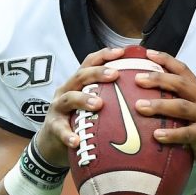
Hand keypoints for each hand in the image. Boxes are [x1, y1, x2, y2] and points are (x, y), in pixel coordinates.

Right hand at [33, 47, 124, 165]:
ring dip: (84, 99)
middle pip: (81, 76)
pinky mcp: (53, 126)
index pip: (90, 62)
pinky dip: (68, 135)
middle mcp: (66, 90)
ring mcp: (58, 107)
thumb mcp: (91, 105)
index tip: (122, 52)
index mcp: (78, 83)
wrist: (52, 142)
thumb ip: (110, 97)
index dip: (104, 55)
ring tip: (98, 104)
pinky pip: (60, 130)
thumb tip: (142, 94)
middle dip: (97, 73)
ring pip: (70, 98)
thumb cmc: (78, 120)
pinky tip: (76, 140)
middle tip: (115, 74)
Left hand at [132, 50, 195, 178]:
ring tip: (140, 106)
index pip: (183, 70)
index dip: (166, 60)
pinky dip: (171, 134)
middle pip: (180, 84)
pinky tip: (156, 135)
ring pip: (182, 106)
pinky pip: (187, 133)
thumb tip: (145, 99)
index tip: (148, 53)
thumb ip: (178, 104)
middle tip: (138, 79)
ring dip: (160, 106)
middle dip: (159, 79)